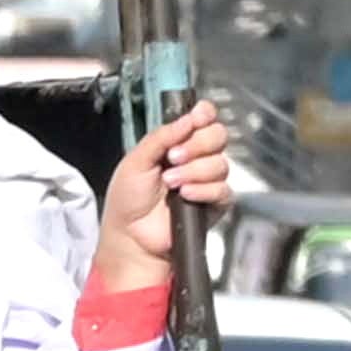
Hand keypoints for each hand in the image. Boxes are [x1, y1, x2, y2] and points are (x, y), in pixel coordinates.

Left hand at [89, 96, 234, 293]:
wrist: (130, 236)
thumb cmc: (128, 201)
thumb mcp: (135, 161)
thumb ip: (161, 137)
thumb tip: (187, 118)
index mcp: (177, 143)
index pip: (203, 119)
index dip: (204, 114)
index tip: (197, 118)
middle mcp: (196, 158)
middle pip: (218, 135)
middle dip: (197, 144)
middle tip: (173, 158)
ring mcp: (207, 180)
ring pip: (220, 163)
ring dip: (193, 171)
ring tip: (170, 183)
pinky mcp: (215, 202)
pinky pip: (222, 189)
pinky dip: (203, 190)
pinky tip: (185, 195)